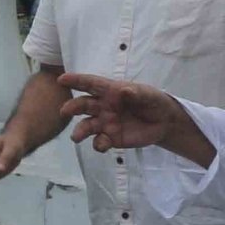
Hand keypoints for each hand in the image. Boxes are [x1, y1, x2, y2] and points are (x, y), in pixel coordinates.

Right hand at [58, 73, 178, 151]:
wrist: (163, 122)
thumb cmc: (153, 101)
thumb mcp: (148, 95)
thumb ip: (136, 93)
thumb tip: (124, 91)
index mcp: (110, 91)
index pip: (90, 84)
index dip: (76, 81)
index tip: (61, 79)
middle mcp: (103, 106)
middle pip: (83, 105)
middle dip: (72, 108)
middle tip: (65, 112)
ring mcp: (105, 123)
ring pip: (87, 126)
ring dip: (80, 131)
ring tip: (76, 137)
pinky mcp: (111, 138)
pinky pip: (100, 141)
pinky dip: (98, 144)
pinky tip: (102, 145)